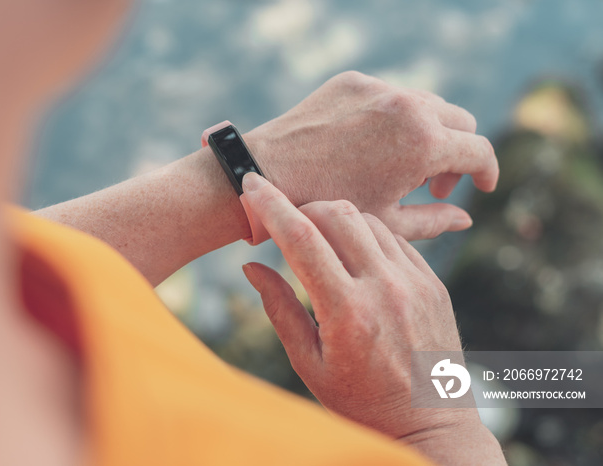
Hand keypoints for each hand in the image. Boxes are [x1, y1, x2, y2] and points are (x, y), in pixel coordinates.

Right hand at [240, 173, 505, 463]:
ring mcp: (415, 282)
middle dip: (304, 206)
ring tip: (320, 241)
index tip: (251, 184)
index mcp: (347, 312)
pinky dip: (368, 235)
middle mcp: (385, 288)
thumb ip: (279, 309)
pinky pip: (396, 238)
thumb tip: (251, 266)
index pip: (302, 240)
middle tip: (287, 221)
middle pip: (338, 213)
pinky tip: (354, 255)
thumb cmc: (360, 401)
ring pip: (369, 219)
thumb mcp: (309, 364)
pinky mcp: (432, 283)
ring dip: (336, 219)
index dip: (271, 206)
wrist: (430, 424)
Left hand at [245, 71, 497, 239]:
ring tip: (399, 168)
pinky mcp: (353, 80)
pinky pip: (390, 95)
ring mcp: (379, 88)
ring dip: (427, 134)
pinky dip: (393, 119)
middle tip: (431, 185)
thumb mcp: (386, 224)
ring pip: (427, 104)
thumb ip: (435, 221)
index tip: (481, 187)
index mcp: (424, 143)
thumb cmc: (326, 208)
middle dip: (456, 154)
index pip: (480, 150)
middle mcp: (409, 105)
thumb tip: (466, 218)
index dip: (486, 172)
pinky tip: (369, 147)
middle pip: (460, 122)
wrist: (267, 175)